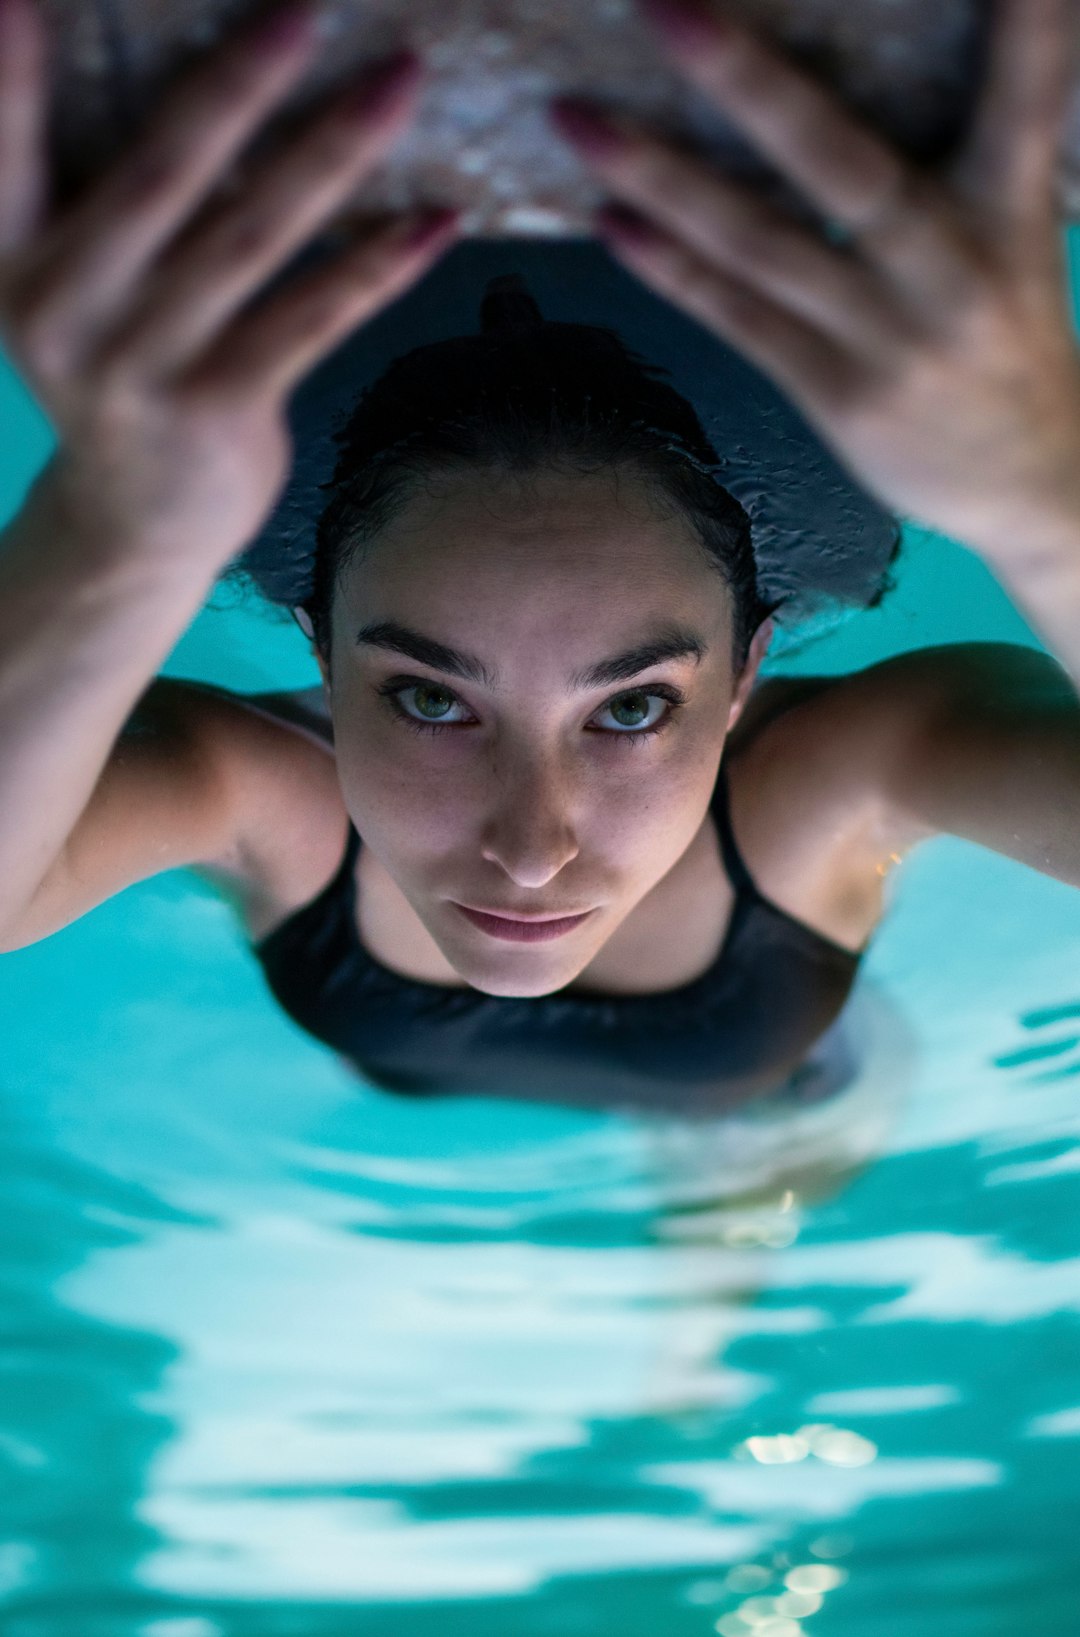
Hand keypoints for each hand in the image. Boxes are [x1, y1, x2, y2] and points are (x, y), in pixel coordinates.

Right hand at [0, 0, 457, 565]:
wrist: (131, 525)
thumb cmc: (117, 372)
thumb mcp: (74, 287)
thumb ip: (111, 202)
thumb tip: (218, 88)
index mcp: (16, 261)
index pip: (10, 152)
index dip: (14, 77)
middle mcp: (70, 309)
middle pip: (161, 175)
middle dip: (237, 84)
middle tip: (306, 7)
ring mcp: (146, 365)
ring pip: (253, 237)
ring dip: (334, 151)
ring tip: (400, 81)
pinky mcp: (221, 409)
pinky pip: (314, 318)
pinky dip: (379, 264)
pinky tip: (438, 220)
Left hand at [553, 0, 1079, 561]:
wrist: (1030, 479)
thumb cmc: (1008, 333)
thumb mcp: (1017, 234)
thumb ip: (970, 156)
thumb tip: (859, 81)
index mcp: (1011, 210)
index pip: (1021, 97)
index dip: (1016, 26)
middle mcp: (951, 270)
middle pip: (839, 165)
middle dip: (748, 82)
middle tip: (664, 8)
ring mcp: (888, 340)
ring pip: (759, 245)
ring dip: (659, 177)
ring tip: (576, 119)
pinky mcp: (839, 396)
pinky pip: (740, 320)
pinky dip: (672, 269)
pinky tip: (610, 220)